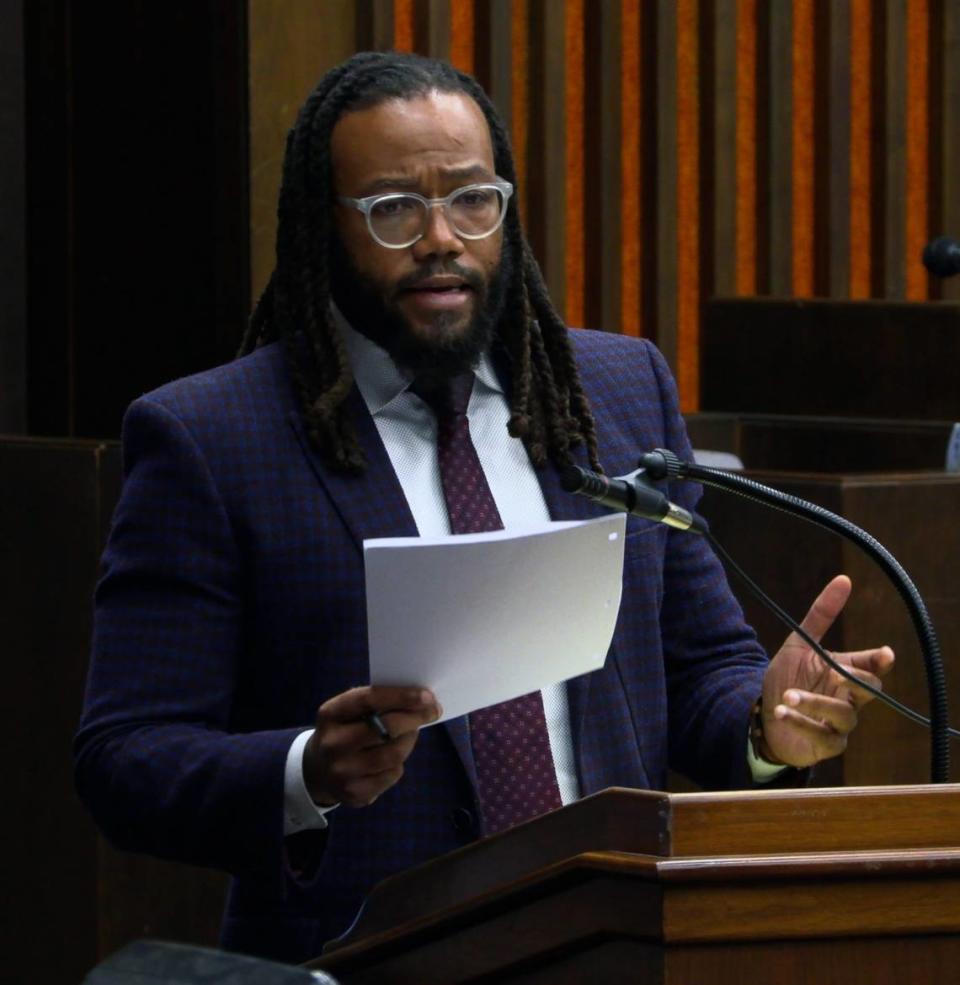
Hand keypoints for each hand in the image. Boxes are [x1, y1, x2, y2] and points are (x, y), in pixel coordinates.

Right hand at [303, 686, 441, 806]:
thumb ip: (375, 703)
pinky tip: (392, 756)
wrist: (317, 771)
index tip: (427, 695)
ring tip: (411, 732)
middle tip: (433, 711)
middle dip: (415, 717)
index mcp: (330, 714)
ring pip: (394, 753)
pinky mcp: (354, 793)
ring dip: (410, 740)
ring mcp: (342, 772)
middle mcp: (333, 743)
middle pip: (386, 728)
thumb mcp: (347, 712)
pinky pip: (392, 774)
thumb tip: (420, 700)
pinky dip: (399, 762)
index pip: (369, 699)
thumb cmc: (343, 731)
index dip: (401, 696)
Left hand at [759, 575, 894, 767]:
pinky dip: (801, 723)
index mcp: (845, 671)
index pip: (872, 666)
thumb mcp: (799, 644)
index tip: (885, 654)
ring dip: (815, 703)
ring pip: (843, 714)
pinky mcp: (826, 744)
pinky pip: (822, 736)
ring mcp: (840, 723)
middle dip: (856, 681)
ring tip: (788, 695)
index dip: (880, 660)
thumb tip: (843, 580)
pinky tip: (781, 712)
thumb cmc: (789, 678)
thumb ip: (820, 615)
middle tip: (836, 675)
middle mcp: (848, 697)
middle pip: (869, 690)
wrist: (764, 714)